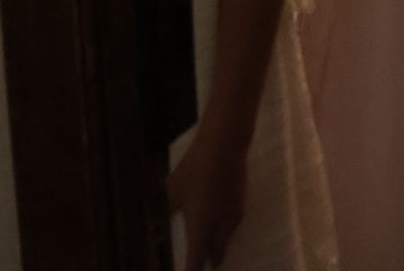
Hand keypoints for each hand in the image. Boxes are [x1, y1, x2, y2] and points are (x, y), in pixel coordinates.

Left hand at [168, 129, 248, 270]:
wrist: (226, 145)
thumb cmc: (195, 168)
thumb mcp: (173, 189)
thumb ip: (168, 209)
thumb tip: (161, 221)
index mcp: (201, 229)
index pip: (195, 263)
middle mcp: (220, 228)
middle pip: (215, 256)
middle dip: (206, 262)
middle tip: (196, 261)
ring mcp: (234, 216)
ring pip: (225, 240)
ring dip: (215, 245)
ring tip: (204, 241)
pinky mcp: (241, 203)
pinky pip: (230, 226)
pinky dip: (222, 229)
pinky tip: (214, 217)